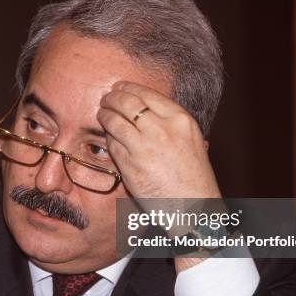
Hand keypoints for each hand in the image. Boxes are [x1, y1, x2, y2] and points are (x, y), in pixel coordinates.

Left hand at [97, 81, 220, 199]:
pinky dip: (108, 139)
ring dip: (105, 115)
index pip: (148, 94)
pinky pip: (112, 144)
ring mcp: (145, 147)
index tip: (120, 87)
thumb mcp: (191, 141)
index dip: (129, 88)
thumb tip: (147, 108)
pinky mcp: (130, 165)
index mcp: (181, 120)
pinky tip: (108, 137)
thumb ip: (171, 124)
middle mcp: (163, 130)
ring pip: (115, 121)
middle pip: (128, 103)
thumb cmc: (194, 177)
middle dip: (113, 98)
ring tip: (102, 113)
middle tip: (106, 98)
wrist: (193, 207)